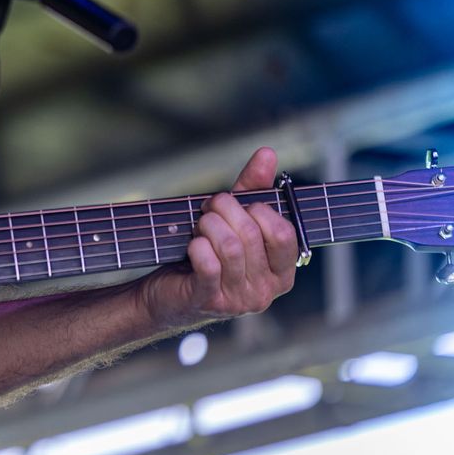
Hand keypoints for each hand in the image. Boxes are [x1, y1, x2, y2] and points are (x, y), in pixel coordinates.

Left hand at [137, 147, 298, 331]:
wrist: (169, 292)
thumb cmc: (208, 253)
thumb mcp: (233, 220)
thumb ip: (253, 189)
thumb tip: (267, 153)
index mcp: (281, 272)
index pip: (284, 234)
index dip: (257, 210)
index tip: (238, 203)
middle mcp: (266, 290)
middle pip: (251, 235)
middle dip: (224, 210)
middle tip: (209, 207)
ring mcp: (239, 300)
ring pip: (230, 247)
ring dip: (208, 226)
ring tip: (199, 225)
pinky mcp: (210, 301)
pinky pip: (208, 264)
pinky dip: (197, 246)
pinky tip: (192, 245)